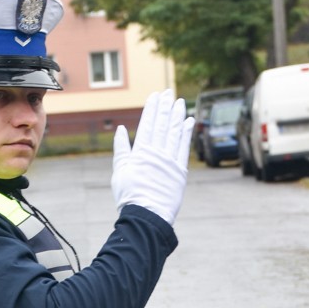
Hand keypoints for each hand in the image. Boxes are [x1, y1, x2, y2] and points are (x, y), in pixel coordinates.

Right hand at [111, 89, 194, 224]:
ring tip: (180, 102)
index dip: (152, 108)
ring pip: (174, 133)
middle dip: (165, 107)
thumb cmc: (130, 196)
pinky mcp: (180, 171)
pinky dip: (186, 134)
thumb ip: (121, 149)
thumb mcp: (120, 171)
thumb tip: (121, 130)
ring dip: (177, 116)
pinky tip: (189, 122)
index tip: (155, 95)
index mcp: (141, 152)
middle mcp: (157, 153)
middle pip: (162, 125)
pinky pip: (184, 148)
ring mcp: (170, 161)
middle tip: (169, 92)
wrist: (147, 215)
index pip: (148, 124)